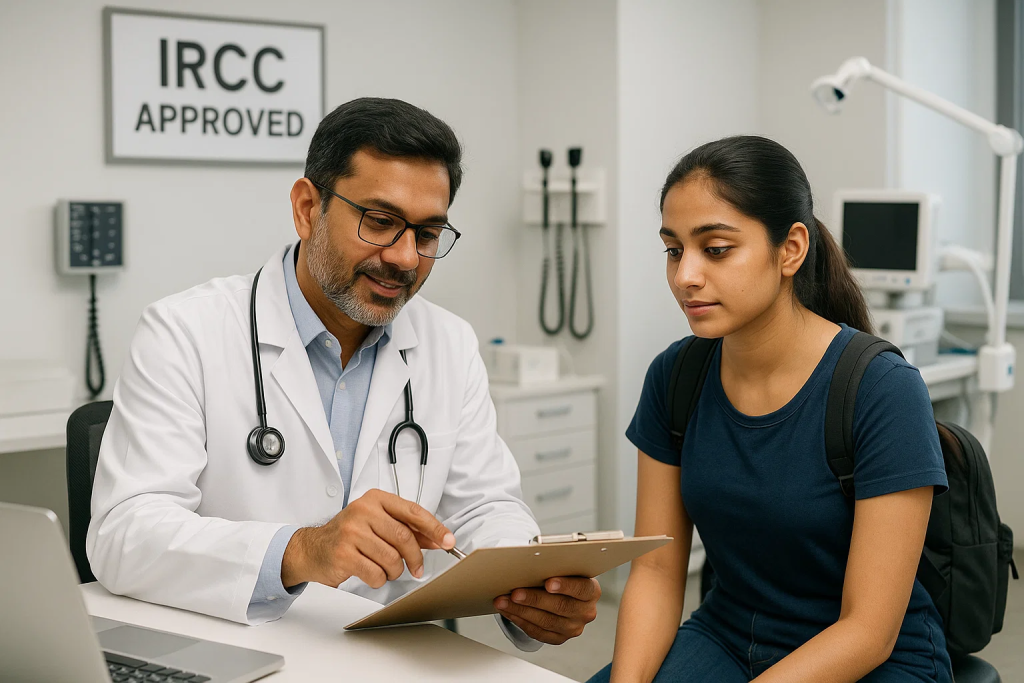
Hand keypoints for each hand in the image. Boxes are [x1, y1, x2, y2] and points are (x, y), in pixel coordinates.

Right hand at [281, 489, 453, 588]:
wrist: (313, 549)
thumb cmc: (350, 536)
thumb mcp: (379, 524)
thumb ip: (408, 529)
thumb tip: (438, 539)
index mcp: (375, 499)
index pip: (413, 512)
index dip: (434, 528)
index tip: (448, 542)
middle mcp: (363, 511)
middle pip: (404, 537)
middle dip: (415, 557)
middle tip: (417, 569)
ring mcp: (351, 532)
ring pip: (391, 558)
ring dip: (395, 571)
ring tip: (387, 570)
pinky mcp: (343, 554)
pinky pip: (375, 573)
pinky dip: (379, 579)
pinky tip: (371, 574)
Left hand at [494, 576, 600, 644]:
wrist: (563, 595)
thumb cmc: (562, 577)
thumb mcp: (565, 569)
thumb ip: (555, 567)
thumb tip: (531, 562)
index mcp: (591, 591)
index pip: (582, 588)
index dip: (565, 586)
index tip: (548, 582)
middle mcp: (586, 612)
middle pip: (560, 606)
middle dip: (534, 599)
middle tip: (515, 593)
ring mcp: (573, 628)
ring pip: (546, 621)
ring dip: (521, 611)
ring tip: (504, 602)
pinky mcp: (559, 638)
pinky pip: (538, 633)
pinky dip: (521, 621)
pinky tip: (509, 612)